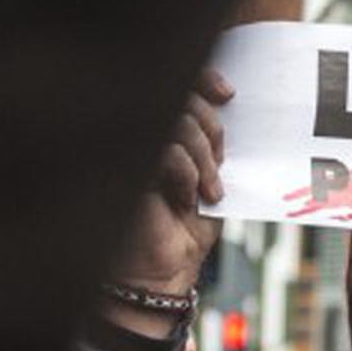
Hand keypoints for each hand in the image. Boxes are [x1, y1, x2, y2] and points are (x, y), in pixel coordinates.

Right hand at [105, 69, 230, 337]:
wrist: (162, 272)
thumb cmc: (183, 227)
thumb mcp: (205, 174)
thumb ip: (208, 139)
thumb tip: (224, 98)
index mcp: (156, 128)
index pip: (177, 81)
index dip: (203, 78)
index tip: (227, 94)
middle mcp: (138, 133)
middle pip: (180, 95)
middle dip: (210, 128)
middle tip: (220, 163)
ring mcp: (127, 149)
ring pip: (177, 122)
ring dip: (204, 158)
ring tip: (208, 192)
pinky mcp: (124, 170)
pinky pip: (166, 151)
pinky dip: (187, 173)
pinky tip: (187, 200)